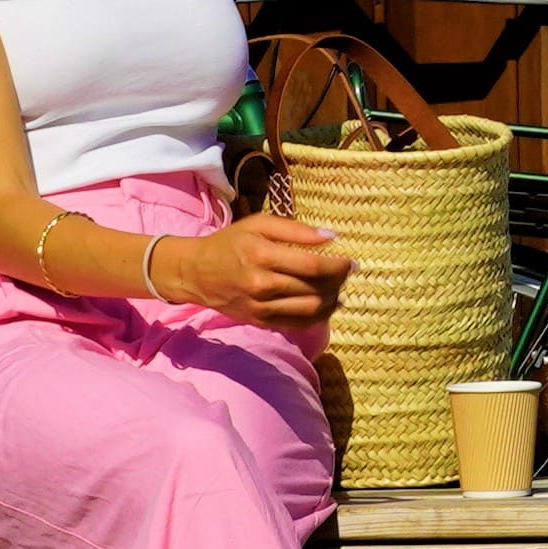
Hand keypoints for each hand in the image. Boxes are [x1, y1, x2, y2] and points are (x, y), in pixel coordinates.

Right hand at [185, 209, 350, 328]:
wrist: (196, 272)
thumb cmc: (230, 243)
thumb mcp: (259, 224)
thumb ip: (296, 229)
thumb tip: (331, 236)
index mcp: (262, 256)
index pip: (312, 266)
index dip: (338, 266)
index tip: (352, 261)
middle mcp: (263, 285)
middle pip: (315, 289)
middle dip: (339, 281)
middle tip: (348, 272)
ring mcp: (261, 307)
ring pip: (310, 310)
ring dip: (332, 300)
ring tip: (340, 289)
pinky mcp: (260, 321)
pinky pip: (298, 324)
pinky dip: (318, 317)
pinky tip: (327, 306)